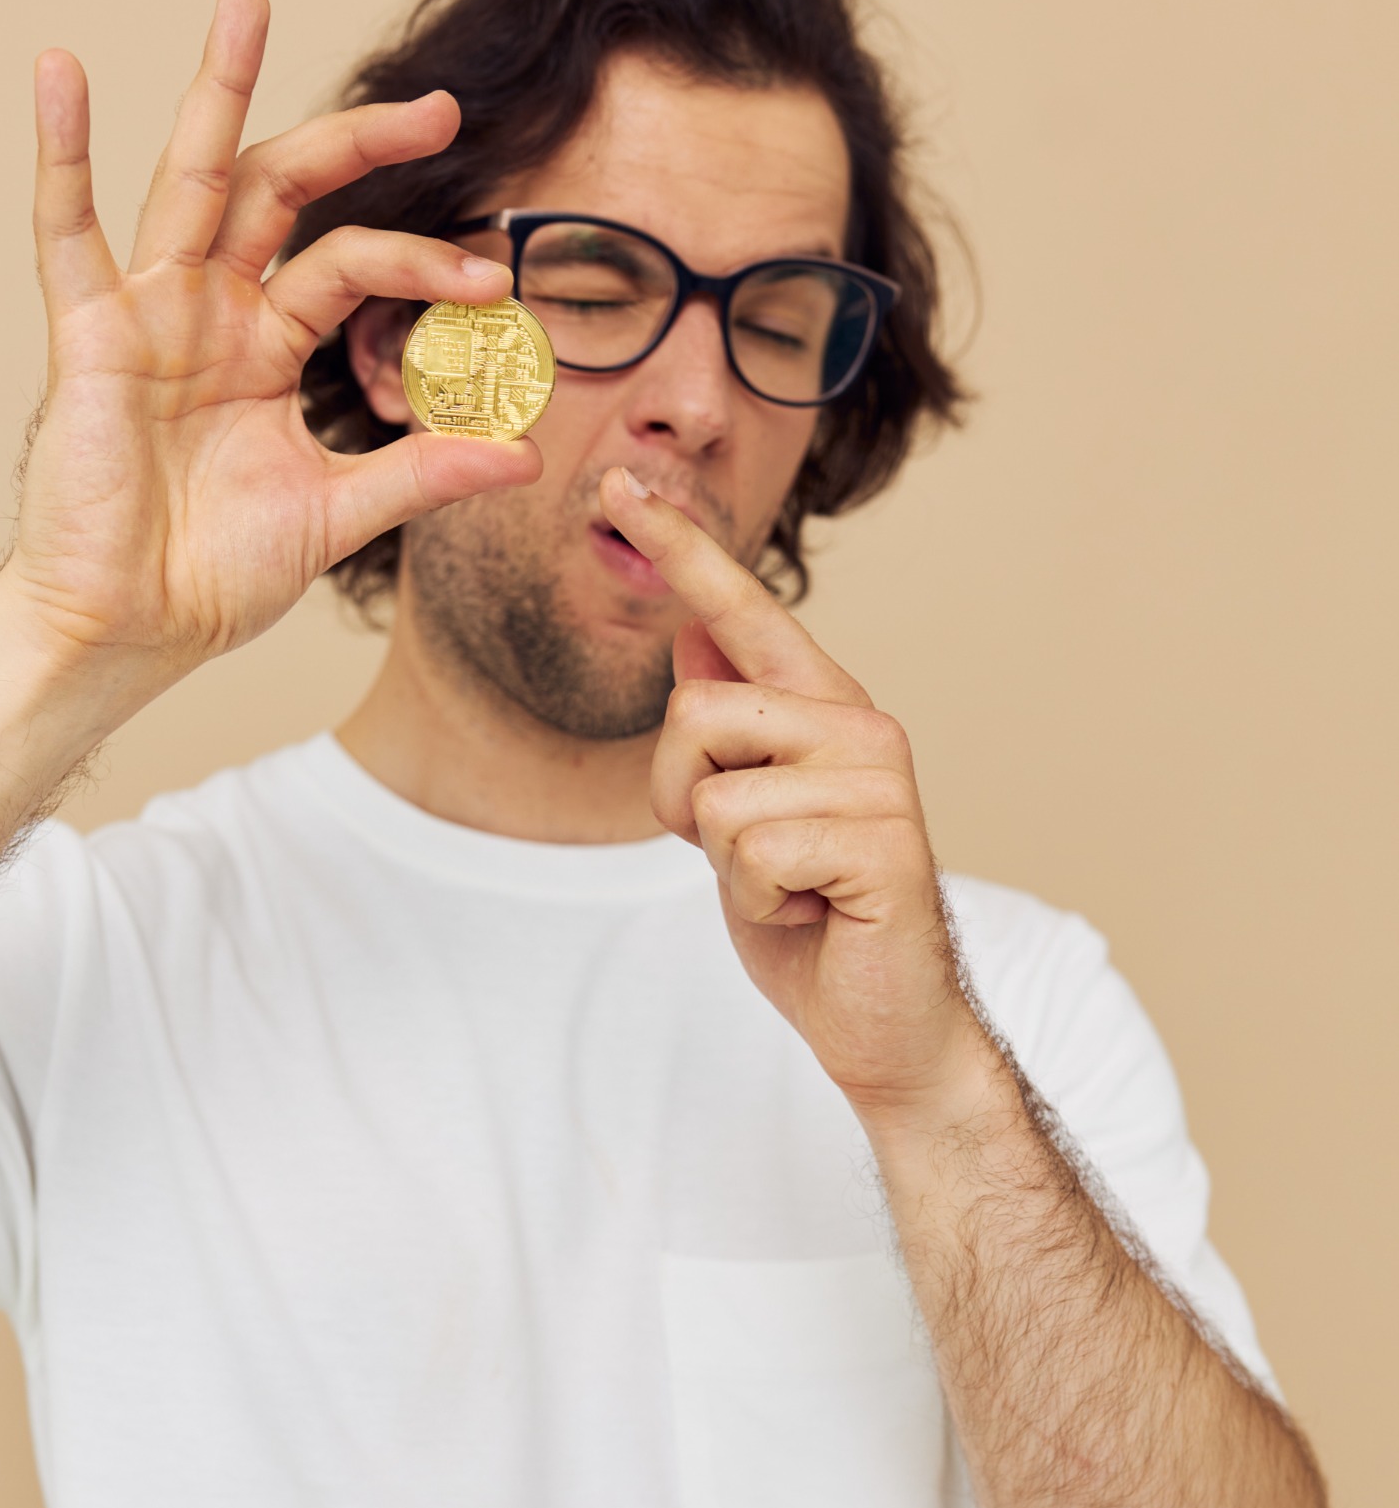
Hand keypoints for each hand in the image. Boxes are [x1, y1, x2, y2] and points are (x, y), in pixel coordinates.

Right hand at [6, 0, 538, 684]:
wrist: (129, 630)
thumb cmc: (213, 576)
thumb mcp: (337, 516)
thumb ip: (423, 473)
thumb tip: (529, 454)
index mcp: (268, 345)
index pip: (353, 268)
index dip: (423, 267)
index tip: (496, 286)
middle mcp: (212, 310)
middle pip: (286, 191)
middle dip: (358, 143)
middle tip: (439, 105)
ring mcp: (150, 312)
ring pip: (192, 178)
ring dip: (221, 87)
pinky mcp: (89, 335)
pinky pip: (65, 231)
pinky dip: (60, 152)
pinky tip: (60, 71)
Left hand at [600, 467, 993, 1124]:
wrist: (886, 1024)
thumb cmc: (813, 925)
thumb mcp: (740, 820)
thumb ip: (726, 735)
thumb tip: (689, 638)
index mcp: (824, 709)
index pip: (742, 614)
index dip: (682, 549)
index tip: (620, 483)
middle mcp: (859, 724)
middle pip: (695, 715)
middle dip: (681, 803)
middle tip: (743, 861)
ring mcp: (879, 779)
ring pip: (716, 795)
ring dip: (725, 865)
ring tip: (789, 890)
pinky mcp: (884, 841)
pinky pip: (751, 855)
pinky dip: (759, 905)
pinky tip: (813, 915)